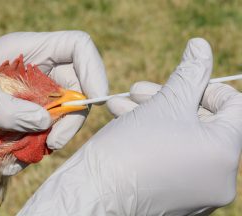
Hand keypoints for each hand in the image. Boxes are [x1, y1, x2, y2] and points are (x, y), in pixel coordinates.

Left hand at [0, 31, 107, 151]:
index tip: (93, 100)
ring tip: (23, 153)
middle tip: (54, 142)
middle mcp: (35, 69)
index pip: (77, 47)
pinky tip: (11, 156)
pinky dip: (33, 146)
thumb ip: (11, 111)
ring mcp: (31, 93)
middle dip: (71, 116)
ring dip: (50, 136)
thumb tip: (46, 124)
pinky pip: (41, 130)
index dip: (93, 68)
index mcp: (28, 49)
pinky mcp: (23, 114)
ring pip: (60, 113)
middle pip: (75, 86)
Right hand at [18, 38, 241, 214]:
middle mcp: (220, 179)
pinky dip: (155, 140)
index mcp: (224, 154)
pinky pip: (174, 161)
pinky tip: (125, 123)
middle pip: (203, 124)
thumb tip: (201, 46)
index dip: (207, 86)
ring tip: (121, 105)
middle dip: (168, 99)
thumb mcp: (164, 102)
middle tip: (137, 90)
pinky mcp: (178, 199)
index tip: (180, 81)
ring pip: (183, 141)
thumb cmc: (129, 148)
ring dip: (154, 117)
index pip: (234, 107)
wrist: (95, 193)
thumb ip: (190, 73)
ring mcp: (199, 193)